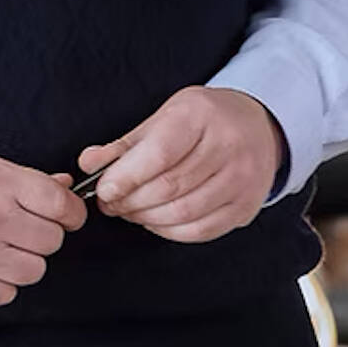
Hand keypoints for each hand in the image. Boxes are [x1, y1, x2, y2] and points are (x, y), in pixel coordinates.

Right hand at [0, 142, 86, 306]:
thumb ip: (24, 177)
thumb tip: (64, 189)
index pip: (60, 204)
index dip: (72, 211)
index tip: (69, 214)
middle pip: (52, 240)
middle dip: (46, 232)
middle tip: (27, 225)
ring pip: (34, 270)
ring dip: (26, 258)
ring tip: (5, 244)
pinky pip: (5, 293)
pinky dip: (2, 281)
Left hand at [76, 86, 284, 243]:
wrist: (258, 126)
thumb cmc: (204, 119)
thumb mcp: (165, 116)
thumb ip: (126, 143)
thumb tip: (89, 163)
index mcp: (201, 115)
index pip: (160, 153)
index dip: (127, 176)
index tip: (104, 190)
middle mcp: (228, 146)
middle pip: (169, 187)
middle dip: (130, 201)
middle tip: (111, 203)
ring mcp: (242, 180)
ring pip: (183, 214)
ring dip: (146, 218)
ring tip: (129, 210)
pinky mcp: (245, 208)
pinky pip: (200, 231)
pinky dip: (169, 231)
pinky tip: (155, 220)